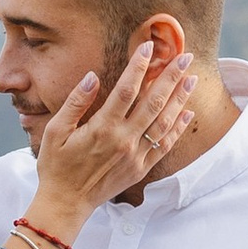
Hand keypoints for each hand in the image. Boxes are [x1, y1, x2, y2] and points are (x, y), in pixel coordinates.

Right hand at [26, 37, 196, 237]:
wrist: (66, 203)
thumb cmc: (57, 166)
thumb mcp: (56, 131)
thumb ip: (75, 103)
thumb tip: (92, 77)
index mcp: (102, 127)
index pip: (126, 89)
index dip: (139, 65)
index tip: (148, 46)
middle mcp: (123, 140)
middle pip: (153, 102)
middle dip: (170, 77)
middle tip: (185, 56)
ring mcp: (135, 155)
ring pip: (164, 122)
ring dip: (180, 99)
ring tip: (191, 78)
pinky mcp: (141, 169)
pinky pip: (165, 146)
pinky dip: (177, 128)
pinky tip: (188, 112)